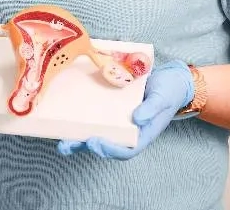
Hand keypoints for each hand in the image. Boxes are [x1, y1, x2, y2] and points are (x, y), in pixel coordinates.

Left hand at [57, 59, 194, 159]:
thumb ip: (151, 109)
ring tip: (61, 142)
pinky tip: (65, 119)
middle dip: (85, 147)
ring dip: (78, 139)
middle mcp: (127, 132)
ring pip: (96, 134)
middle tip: (67, 144)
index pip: (126, 150)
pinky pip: (94, 117)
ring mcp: (117, 121)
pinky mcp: (109, 109)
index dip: (110, 150)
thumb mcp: (163, 98)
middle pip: (106, 146)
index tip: (95, 142)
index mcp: (142, 135)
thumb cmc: (168, 91)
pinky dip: (80, 121)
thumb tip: (137, 119)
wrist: (168, 79)